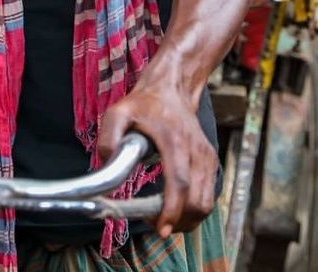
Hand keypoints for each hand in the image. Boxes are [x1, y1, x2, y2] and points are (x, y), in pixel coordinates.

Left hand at [98, 76, 217, 238]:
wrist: (173, 88)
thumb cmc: (145, 102)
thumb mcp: (119, 111)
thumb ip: (108, 136)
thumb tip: (106, 161)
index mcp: (174, 141)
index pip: (179, 183)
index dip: (172, 211)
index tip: (161, 229)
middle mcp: (196, 151)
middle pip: (197, 201)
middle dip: (178, 221)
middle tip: (154, 223)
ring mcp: (206, 158)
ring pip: (206, 203)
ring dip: (187, 219)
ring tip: (163, 218)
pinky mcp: (210, 162)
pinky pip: (208, 196)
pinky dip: (194, 210)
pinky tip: (175, 208)